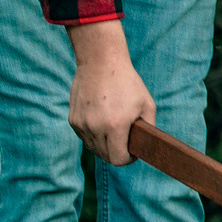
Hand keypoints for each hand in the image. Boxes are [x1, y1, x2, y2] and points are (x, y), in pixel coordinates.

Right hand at [68, 21, 154, 164]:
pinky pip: (84, 137)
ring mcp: (82, 124)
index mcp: (115, 126)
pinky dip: (94, 135)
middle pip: (105, 157)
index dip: (128, 159)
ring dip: (104, 144)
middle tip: (125, 141)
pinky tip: (101, 121)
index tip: (132, 151)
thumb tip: (146, 146)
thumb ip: (148, 128)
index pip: (118, 160)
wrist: (100, 61)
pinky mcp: (73, 120)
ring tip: (113, 129)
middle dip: (117, 153)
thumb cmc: (127, 82)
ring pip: (93, 148)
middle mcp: (95, 127)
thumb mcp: (147, 104)